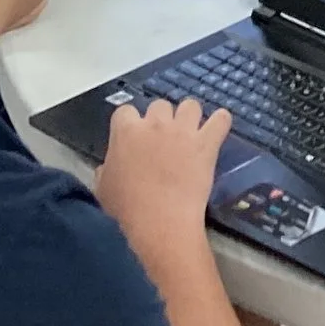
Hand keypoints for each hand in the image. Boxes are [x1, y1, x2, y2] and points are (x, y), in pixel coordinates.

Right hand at [95, 97, 229, 257]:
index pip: (126, 111)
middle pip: (160, 105)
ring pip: (190, 105)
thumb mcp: (103, 188)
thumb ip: (105, 170)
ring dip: (190, 116)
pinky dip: (221, 121)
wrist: (160, 220)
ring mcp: (183, 131)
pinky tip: (219, 127)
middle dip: (162, 118)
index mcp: (125, 130)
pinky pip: (221, 119)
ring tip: (191, 131)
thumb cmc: (127, 208)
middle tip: (165, 138)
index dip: (131, 123)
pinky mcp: (207, 143)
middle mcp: (155, 123)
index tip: (136, 137)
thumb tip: (107, 166)